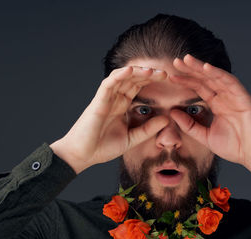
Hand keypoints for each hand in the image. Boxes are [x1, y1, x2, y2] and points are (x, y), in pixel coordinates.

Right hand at [50, 66, 168, 173]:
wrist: (82, 156)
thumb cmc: (102, 147)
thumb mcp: (131, 139)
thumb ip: (148, 130)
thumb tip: (166, 119)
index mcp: (121, 105)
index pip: (137, 87)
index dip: (151, 80)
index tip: (168, 79)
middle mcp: (114, 99)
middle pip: (132, 79)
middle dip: (148, 74)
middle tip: (165, 73)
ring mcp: (106, 99)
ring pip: (122, 78)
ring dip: (137, 72)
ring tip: (152, 70)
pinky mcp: (98, 102)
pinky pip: (108, 84)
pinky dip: (119, 75)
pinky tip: (130, 70)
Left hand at [169, 54, 250, 175]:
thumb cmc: (235, 147)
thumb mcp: (204, 136)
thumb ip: (189, 125)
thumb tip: (172, 112)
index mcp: (218, 104)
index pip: (200, 88)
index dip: (186, 81)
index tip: (171, 76)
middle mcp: (226, 97)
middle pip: (206, 79)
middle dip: (191, 69)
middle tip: (176, 61)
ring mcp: (235, 96)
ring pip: (216, 76)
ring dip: (201, 67)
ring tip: (187, 60)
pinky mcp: (245, 98)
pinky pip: (230, 82)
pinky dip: (218, 73)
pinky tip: (206, 67)